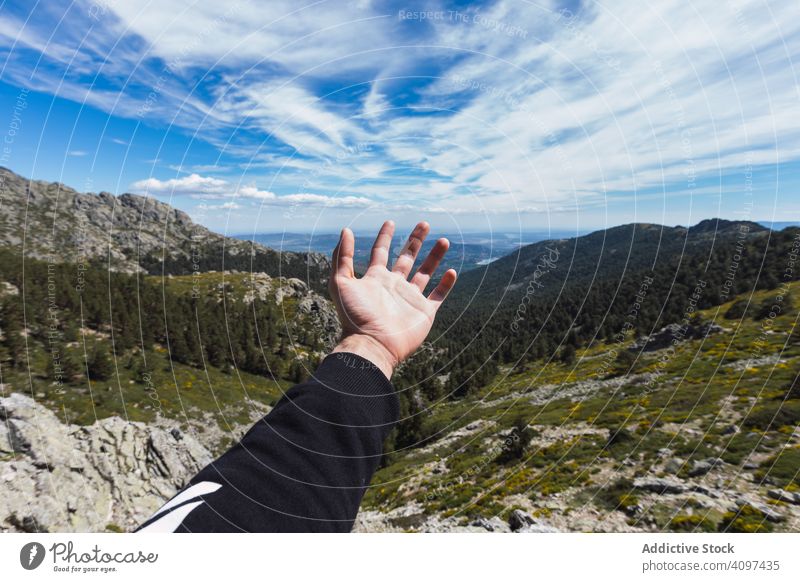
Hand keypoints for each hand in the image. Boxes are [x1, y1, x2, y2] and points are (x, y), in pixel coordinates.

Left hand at [329, 220, 456, 378]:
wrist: (372, 345)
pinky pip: (438, 296)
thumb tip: (345, 230)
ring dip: (434, 257)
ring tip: (443, 240)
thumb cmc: (355, 316)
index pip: (381, 252)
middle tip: (424, 223)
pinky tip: (451, 271)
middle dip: (415, 240)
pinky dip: (446, 284)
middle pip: (407, 258)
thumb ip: (342, 256)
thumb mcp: (340, 282)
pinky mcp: (424, 313)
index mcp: (376, 279)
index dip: (385, 236)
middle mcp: (394, 287)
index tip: (390, 222)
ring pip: (425, 273)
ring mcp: (410, 299)